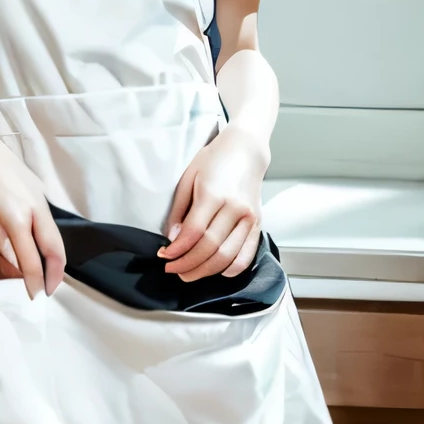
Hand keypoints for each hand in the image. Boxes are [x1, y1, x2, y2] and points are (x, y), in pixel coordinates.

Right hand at [0, 113, 65, 299]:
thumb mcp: (35, 188)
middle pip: (30, 263)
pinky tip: (0, 253)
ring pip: (9, 261)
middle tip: (37, 292)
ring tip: (19, 269)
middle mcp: (15, 219)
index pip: (52, 248)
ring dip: (15, 269)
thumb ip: (41, 219)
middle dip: (35, 283)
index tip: (53, 285)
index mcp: (35, 208)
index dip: (55, 273)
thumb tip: (45, 248)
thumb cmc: (7, 170)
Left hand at [156, 126, 268, 282]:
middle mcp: (235, 207)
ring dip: (205, 271)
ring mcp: (249, 218)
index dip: (177, 250)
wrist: (245, 150)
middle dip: (187, 264)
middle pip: (210, 248)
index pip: (194, 232)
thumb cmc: (214, 160)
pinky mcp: (258, 224)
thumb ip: (179, 210)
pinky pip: (246, 255)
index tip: (164, 256)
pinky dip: (231, 269)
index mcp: (214, 193)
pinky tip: (215, 271)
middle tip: (172, 269)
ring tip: (188, 273)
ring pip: (227, 256)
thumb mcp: (187, 178)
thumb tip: (173, 239)